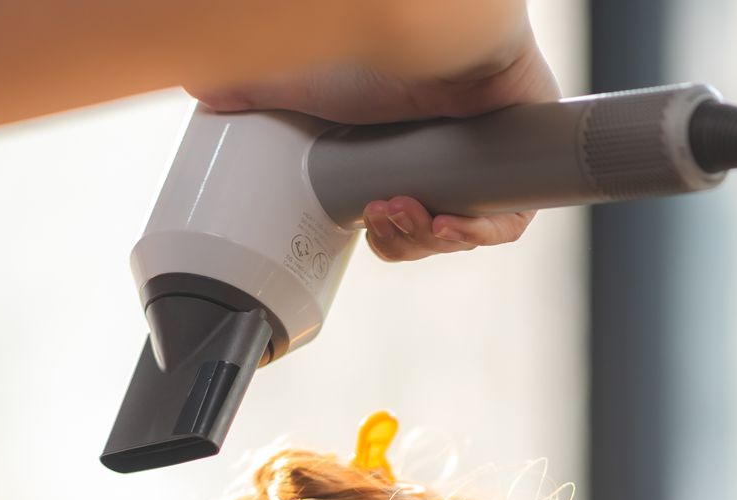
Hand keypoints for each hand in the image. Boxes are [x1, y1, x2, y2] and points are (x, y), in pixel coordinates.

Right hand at [189, 28, 558, 261]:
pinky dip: (484, 227)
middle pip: (437, 231)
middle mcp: (456, 154)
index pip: (406, 220)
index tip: (367, 231)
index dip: (391, 240)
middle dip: (405, 239)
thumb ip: (259, 96)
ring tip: (410, 214)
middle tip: (381, 219)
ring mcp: (496, 151)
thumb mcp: (306, 85)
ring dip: (434, 237)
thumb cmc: (374, 39)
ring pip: (473, 227)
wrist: (429, 17)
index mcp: (412, 153)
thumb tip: (204, 90)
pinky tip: (451, 222)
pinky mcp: (532, 144)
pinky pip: (518, 214)